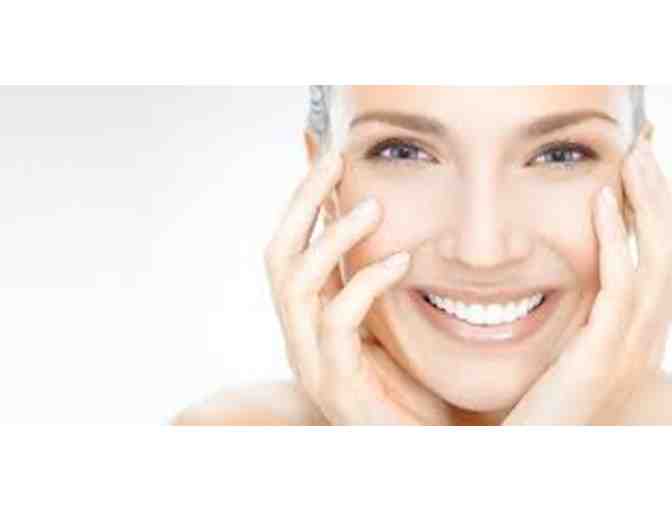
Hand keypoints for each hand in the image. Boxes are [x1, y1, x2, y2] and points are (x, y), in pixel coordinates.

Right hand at [264, 151, 452, 424]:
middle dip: (303, 203)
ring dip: (330, 238)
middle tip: (334, 161)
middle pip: (278, 255)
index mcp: (310, 317)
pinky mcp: (335, 382)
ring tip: (372, 206)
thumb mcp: (390, 320)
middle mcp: (299, 335)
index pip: (289, 247)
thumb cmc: (409, 386)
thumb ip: (376, 276)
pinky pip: (337, 322)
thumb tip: (386, 223)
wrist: (415, 450)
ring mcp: (311, 360)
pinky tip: (399, 262)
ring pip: (295, 284)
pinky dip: (365, 285)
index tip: (328, 153)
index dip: (303, 199)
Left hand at [504, 130, 671, 424]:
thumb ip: (574, 313)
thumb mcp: (568, 349)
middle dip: (656, 196)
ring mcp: (625, 345)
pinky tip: (603, 206)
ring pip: (651, 261)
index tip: (636, 166)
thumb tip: (559, 275)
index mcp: (631, 329)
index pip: (650, 256)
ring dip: (645, 206)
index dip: (649, 210)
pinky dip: (616, 242)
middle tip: (643, 146)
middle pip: (662, 251)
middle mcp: (639, 334)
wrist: (540, 454)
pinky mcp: (600, 355)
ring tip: (634, 159)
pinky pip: (616, 288)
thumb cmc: (548, 403)